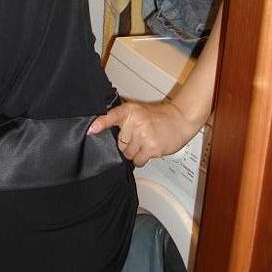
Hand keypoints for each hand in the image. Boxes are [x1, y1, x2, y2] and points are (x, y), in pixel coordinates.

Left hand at [87, 99, 204, 166]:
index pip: (111, 116)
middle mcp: (135, 121)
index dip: (100, 124)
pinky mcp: (151, 147)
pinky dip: (142, 159)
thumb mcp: (139, 111)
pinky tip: (149, 150)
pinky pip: (138, 161)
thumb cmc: (160, 117)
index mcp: (130, 111)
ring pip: (128, 154)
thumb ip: (123, 119)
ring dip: (135, 152)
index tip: (91, 130)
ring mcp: (143, 135)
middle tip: (139, 136)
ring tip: (146, 142)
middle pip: (119, 143)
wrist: (180, 119)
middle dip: (127, 143)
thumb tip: (103, 129)